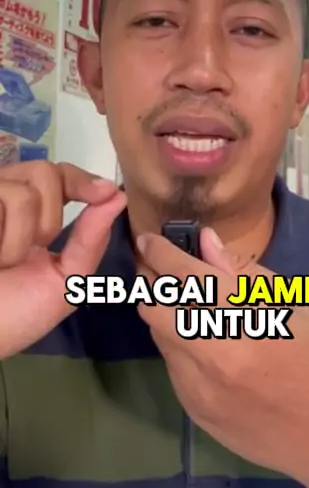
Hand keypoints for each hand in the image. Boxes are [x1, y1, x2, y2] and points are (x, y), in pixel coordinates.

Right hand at [0, 161, 125, 358]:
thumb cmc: (15, 315)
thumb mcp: (65, 282)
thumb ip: (91, 240)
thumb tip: (118, 196)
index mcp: (32, 215)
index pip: (61, 175)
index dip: (83, 179)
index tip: (106, 194)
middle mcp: (5, 199)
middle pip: (46, 172)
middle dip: (52, 217)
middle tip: (37, 249)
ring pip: (25, 191)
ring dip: (24, 237)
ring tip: (6, 261)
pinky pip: (5, 198)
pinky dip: (8, 238)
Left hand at [137, 229, 308, 487]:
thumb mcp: (296, 307)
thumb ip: (246, 275)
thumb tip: (206, 243)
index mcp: (244, 324)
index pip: (187, 277)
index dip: (160, 253)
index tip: (148, 239)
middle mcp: (212, 355)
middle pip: (153, 307)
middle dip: (149, 282)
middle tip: (156, 269)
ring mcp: (198, 387)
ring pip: (158, 336)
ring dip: (163, 313)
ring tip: (185, 303)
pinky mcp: (193, 410)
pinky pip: (172, 365)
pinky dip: (178, 345)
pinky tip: (203, 344)